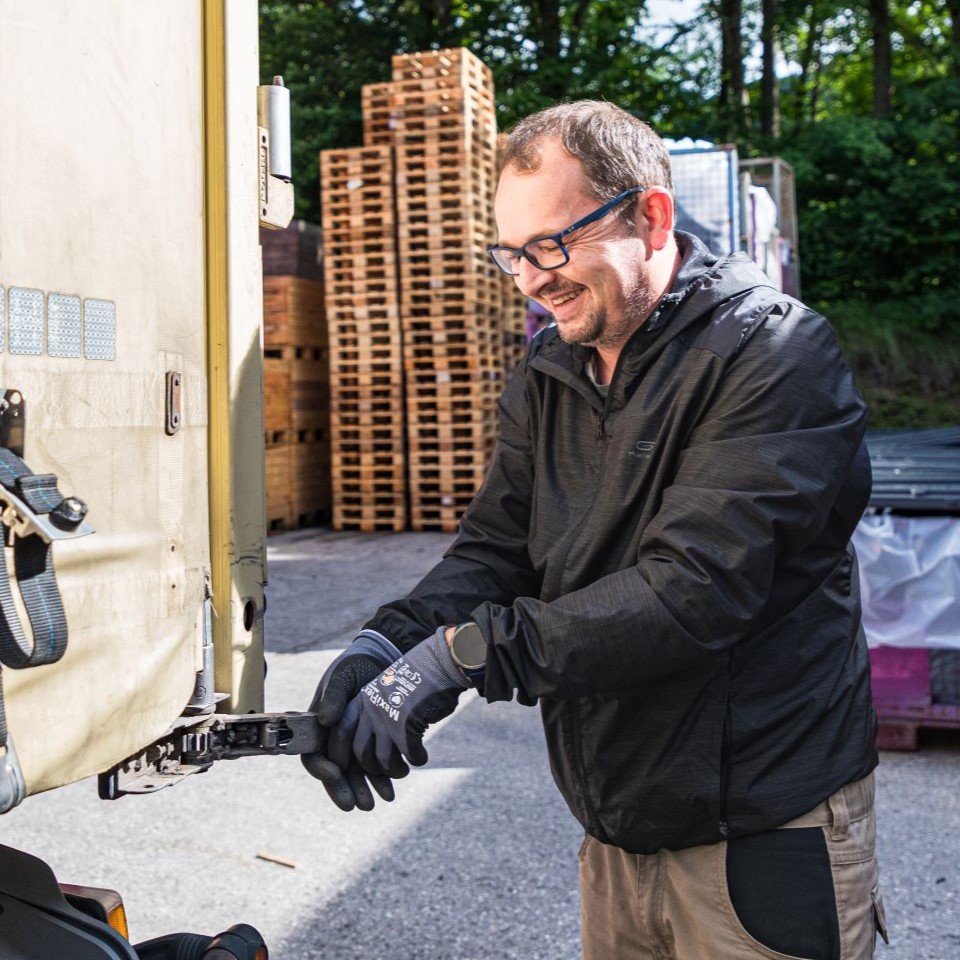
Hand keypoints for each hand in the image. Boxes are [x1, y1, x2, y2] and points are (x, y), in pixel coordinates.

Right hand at [301, 630, 401, 810]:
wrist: (383, 660)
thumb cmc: (356, 665)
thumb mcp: (343, 676)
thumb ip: (333, 695)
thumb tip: (324, 719)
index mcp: (318, 726)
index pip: (312, 755)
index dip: (321, 768)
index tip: (335, 773)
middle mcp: (333, 739)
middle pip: (333, 772)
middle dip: (344, 789)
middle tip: (357, 805)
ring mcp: (353, 743)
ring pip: (355, 774)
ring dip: (365, 789)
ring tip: (379, 801)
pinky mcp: (373, 743)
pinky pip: (374, 766)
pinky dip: (382, 779)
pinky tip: (391, 789)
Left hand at [348, 626, 470, 776]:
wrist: (438, 662)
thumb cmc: (415, 680)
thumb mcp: (385, 692)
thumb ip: (372, 715)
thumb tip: (369, 749)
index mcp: (361, 701)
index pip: (340, 734)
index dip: (343, 756)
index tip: (353, 769)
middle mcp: (370, 711)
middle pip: (360, 754)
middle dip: (373, 770)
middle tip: (387, 770)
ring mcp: (387, 720)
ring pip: (383, 761)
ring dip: (395, 770)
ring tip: (404, 770)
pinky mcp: (407, 728)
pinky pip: (409, 756)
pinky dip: (417, 759)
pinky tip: (421, 756)